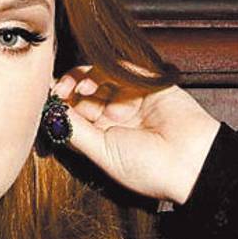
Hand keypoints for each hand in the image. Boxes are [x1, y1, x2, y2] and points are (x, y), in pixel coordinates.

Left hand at [50, 62, 221, 205]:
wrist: (191, 163)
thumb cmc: (151, 169)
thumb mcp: (103, 154)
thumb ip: (76, 132)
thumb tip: (50, 115)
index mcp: (106, 137)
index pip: (76, 113)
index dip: (60, 104)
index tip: (46, 100)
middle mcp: (118, 117)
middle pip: (86, 92)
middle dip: (69, 88)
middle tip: (58, 90)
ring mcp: (133, 99)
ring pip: (101, 77)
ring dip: (84, 77)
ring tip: (78, 86)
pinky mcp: (150, 84)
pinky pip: (124, 69)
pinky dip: (106, 69)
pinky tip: (94, 79)